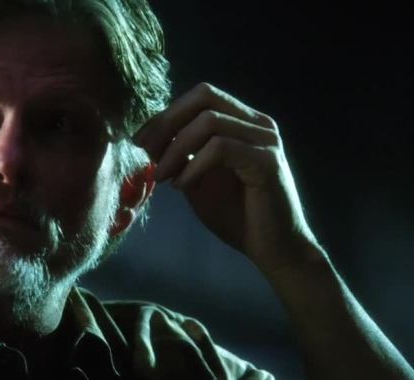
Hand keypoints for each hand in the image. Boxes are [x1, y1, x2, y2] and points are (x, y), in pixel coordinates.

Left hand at [134, 82, 321, 276]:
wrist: (273, 249)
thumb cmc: (237, 216)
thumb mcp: (198, 180)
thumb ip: (180, 156)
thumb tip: (149, 141)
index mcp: (243, 123)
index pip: (201, 96)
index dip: (165, 114)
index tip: (140, 140)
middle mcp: (257, 124)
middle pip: (205, 96)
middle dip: (167, 121)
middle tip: (144, 150)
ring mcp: (265, 140)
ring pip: (209, 121)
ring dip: (176, 147)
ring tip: (162, 175)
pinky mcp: (267, 162)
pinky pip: (220, 148)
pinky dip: (193, 165)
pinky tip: (182, 186)